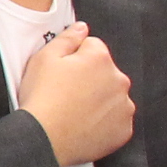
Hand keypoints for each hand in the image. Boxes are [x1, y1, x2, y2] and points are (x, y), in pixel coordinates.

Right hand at [18, 22, 135, 166]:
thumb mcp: (43, 58)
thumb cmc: (42, 98)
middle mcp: (119, 80)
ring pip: (112, 95)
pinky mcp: (124, 129)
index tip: (62, 72)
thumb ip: (67, 38)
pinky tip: (83, 124)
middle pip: (105, 71)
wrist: (44, 138)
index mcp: (100, 58)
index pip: (92, 46)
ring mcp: (124, 106)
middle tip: (65, 92)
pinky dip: (103, 121)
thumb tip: (82, 28)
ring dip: (98, 99)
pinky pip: (115, 120)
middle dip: (89, 78)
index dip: (73, 57)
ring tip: (73, 110)